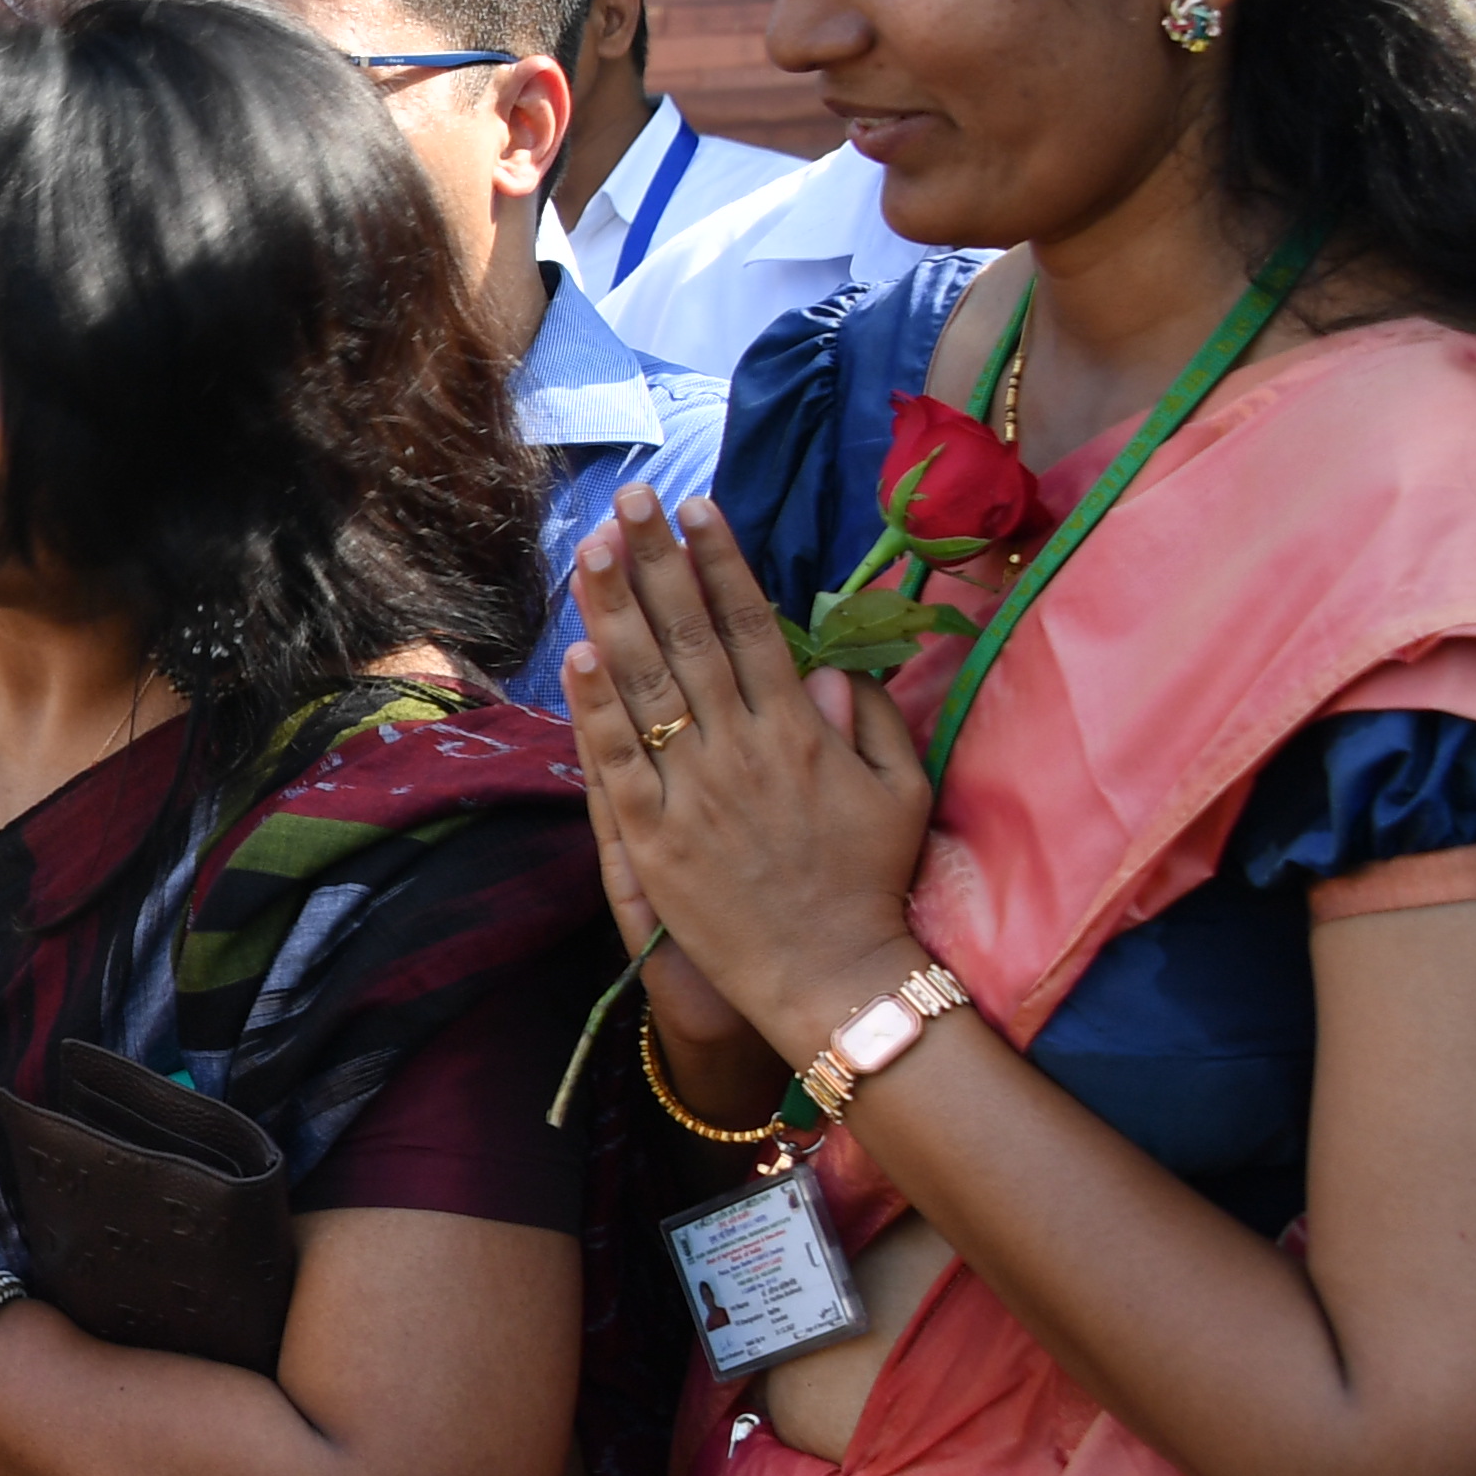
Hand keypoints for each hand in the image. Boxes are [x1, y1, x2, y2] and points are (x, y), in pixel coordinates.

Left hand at [563, 488, 935, 1062]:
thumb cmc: (868, 882)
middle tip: (631, 499)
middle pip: (690, 636)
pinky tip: (577, 652)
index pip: (752, 625)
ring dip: (616, 611)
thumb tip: (828, 666)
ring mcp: (693, 791)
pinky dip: (595, 707)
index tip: (696, 508)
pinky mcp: (653, 838)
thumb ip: (870, 722)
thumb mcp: (898, 792)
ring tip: (593, 548)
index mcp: (799, 732)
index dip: (720, 562)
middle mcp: (742, 748)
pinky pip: (617, 762)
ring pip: (647, 683)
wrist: (830, 976)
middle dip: (658, 561)